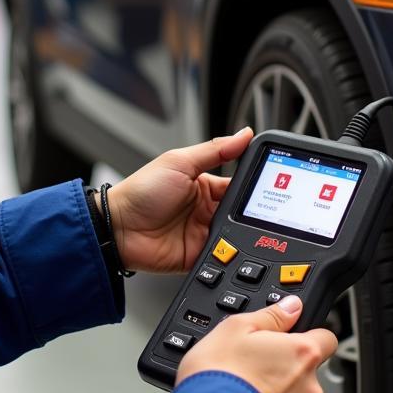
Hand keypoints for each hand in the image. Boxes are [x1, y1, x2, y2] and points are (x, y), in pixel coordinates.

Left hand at [102, 128, 253, 274]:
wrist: (117, 228)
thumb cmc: (140, 192)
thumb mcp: (179, 162)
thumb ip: (215, 150)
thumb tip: (244, 134)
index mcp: (205, 185)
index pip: (240, 186)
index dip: (256, 188)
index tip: (275, 187)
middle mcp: (206, 210)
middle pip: (243, 214)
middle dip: (254, 215)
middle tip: (265, 213)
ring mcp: (203, 234)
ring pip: (238, 237)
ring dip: (243, 236)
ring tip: (246, 231)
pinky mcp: (198, 256)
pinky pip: (222, 258)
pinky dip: (231, 256)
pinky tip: (234, 250)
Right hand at [176, 296, 336, 392]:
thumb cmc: (219, 376)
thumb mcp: (235, 328)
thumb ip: (270, 316)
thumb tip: (290, 307)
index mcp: (302, 354)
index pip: (326, 338)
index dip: (308, 335)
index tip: (290, 338)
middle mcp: (309, 388)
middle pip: (308, 372)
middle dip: (286, 369)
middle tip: (253, 367)